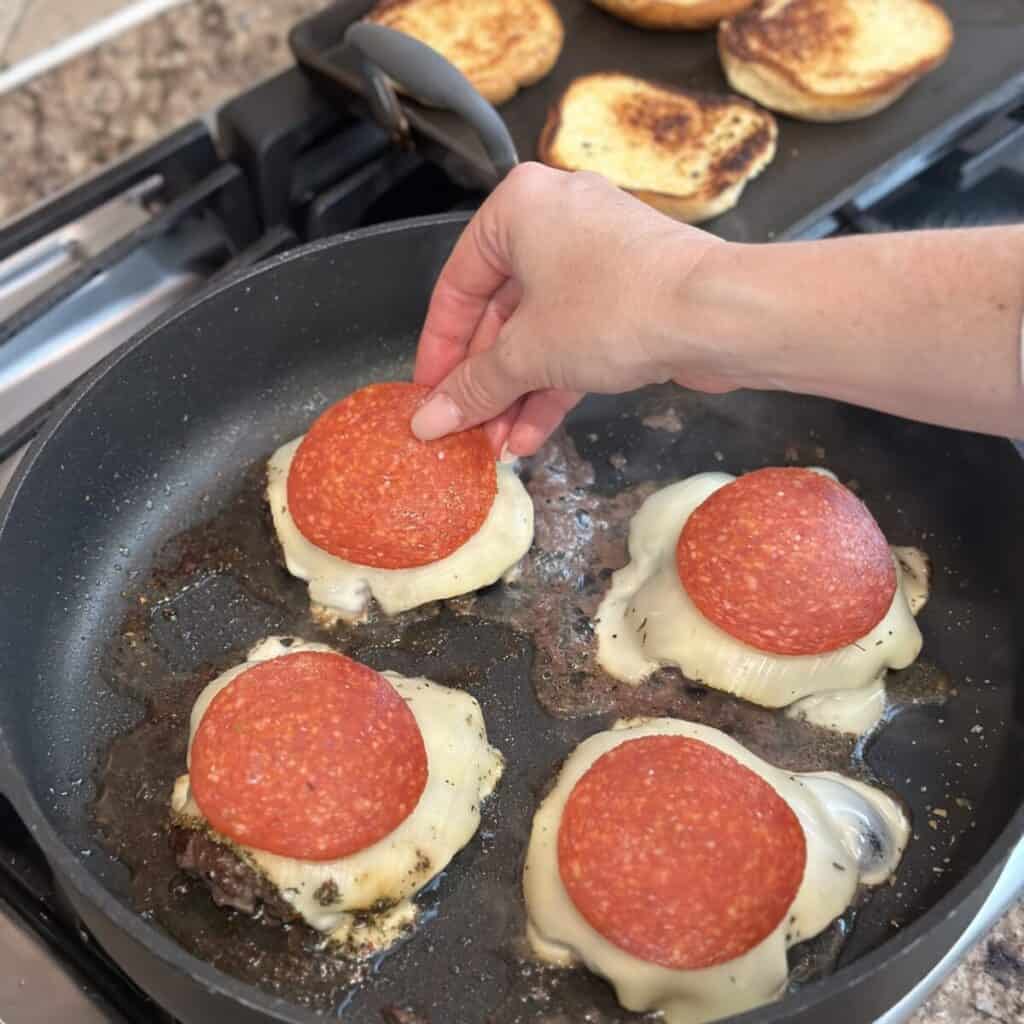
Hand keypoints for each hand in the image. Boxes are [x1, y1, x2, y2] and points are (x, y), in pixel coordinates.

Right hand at [410, 163, 735, 455]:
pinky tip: (533, 434)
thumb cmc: (613, 309)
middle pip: (501, 314)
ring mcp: (599, 256)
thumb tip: (427, 421)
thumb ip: (473, 387)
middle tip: (467, 430)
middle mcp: (557, 220)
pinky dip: (554, 382)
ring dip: (518, 392)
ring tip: (499, 447)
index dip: (439, 350)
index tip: (428, 395)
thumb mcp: (527, 353)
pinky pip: (577, 337)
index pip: (457, 285)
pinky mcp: (631, 291)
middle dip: (486, 382)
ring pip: (541, 331)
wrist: (718, 315)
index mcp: (519, 208)